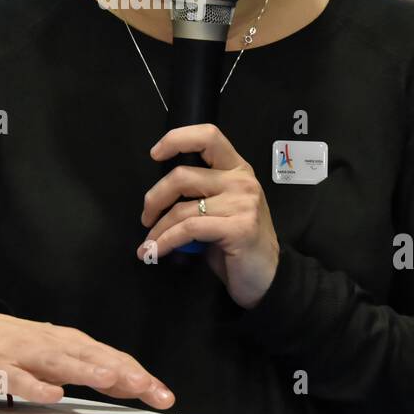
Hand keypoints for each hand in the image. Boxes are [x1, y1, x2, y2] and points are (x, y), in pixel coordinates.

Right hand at [0, 309, 174, 409]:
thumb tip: (128, 381)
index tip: (163, 394)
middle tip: (148, 386)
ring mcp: (28, 355)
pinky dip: (37, 386)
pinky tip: (53, 394)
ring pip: (61, 362)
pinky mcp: (1, 368)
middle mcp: (55, 345)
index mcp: (72, 343)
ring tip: (111, 379)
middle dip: (123, 372)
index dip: (139, 375)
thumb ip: (91, 369)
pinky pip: (21, 379)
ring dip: (86, 370)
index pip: (112, 357)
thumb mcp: (60, 354)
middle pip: (94, 357)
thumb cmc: (19, 345)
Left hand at [138, 123, 280, 308]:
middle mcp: (242, 181)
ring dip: (157, 229)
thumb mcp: (222, 209)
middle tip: (146, 218)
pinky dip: (166, 241)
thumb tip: (159, 196)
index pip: (208, 136)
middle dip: (155, 198)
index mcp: (238, 169)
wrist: (267, 277)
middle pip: (183, 175)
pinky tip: (156, 251)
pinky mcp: (238, 227)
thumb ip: (200, 193)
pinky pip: (188, 229)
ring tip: (148, 244)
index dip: (177, 139)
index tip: (155, 154)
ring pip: (181, 208)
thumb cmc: (238, 243)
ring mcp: (243, 203)